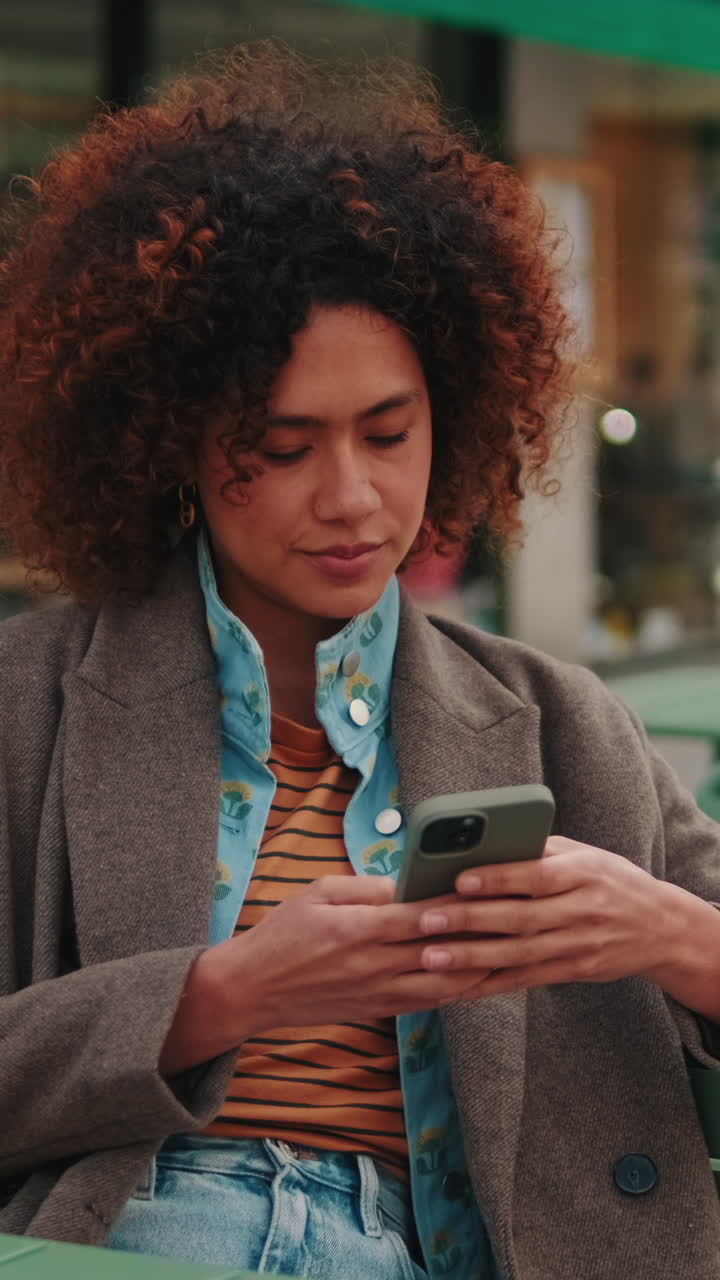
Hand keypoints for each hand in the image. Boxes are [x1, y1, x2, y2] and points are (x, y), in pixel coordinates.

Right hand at [215, 874, 494, 1035]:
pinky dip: (461, 986)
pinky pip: (432, 1000)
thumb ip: (367, 887)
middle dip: (482, 930)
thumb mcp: (320, 892)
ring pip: (446, 981)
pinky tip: (482, 971)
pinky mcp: (381, 1010)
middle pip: (442, 948)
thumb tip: (410, 881)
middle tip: (517, 910)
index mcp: (357, 929)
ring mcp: (380, 993)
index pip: (422, 915)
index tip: (491, 883)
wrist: (253, 990)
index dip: (460, 902)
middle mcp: (374, 965)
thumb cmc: (283, 932)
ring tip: (513, 942)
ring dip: (482, 963)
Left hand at [414, 835, 714, 1000]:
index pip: (536, 876)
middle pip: (520, 918)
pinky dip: (489, 984)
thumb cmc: (609, 880)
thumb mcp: (584, 855)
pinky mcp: (572, 971)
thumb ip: (538, 852)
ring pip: (518, 954)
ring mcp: (577, 946)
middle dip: (469, 920)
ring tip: (431, 957)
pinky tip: (457, 986)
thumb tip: (482, 846)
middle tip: (426, 919)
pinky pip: (525, 980)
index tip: (460, 879)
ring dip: (471, 958)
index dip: (498, 879)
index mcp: (583, 874)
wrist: (660, 928)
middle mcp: (581, 912)